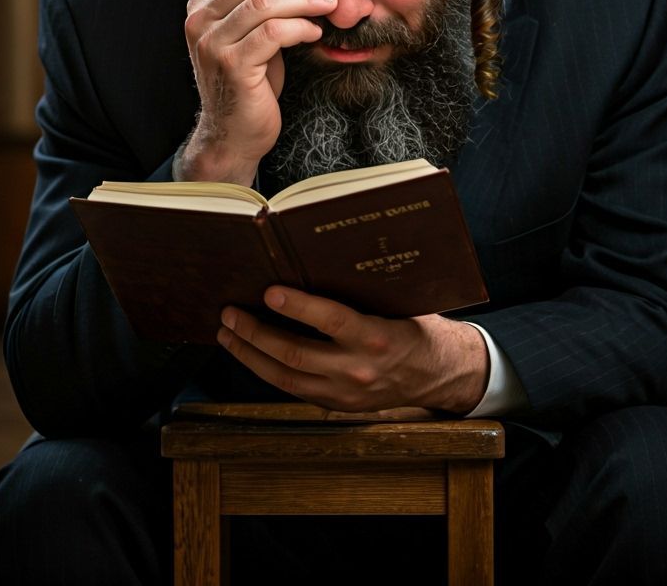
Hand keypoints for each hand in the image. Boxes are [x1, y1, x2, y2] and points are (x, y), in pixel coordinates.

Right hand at [179, 0, 337, 185]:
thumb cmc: (249, 79)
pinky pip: (273, 32)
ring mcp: (211, 43)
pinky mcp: (232, 66)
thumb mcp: (249, 33)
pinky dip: (300, 27)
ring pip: (263, 2)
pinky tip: (315, 32)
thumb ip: (261, 0)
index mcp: (200, 5)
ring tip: (329, 3)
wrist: (233, 133)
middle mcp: (198, 20)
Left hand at [217, 286, 488, 414]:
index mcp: (378, 336)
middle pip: (296, 354)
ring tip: (228, 333)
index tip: (270, 291)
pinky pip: (293, 389)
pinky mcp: (336, 405)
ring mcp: (346, 393)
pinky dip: (266, 370)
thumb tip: (314, 261)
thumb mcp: (397, 302)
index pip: (332, 321)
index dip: (298, 307)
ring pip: (286, 377)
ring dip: (251, 355)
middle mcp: (359, 370)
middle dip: (256, 334)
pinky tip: (249, 353)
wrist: (439, 374)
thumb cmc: (415, 326)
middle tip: (230, 313)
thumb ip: (360, 291)